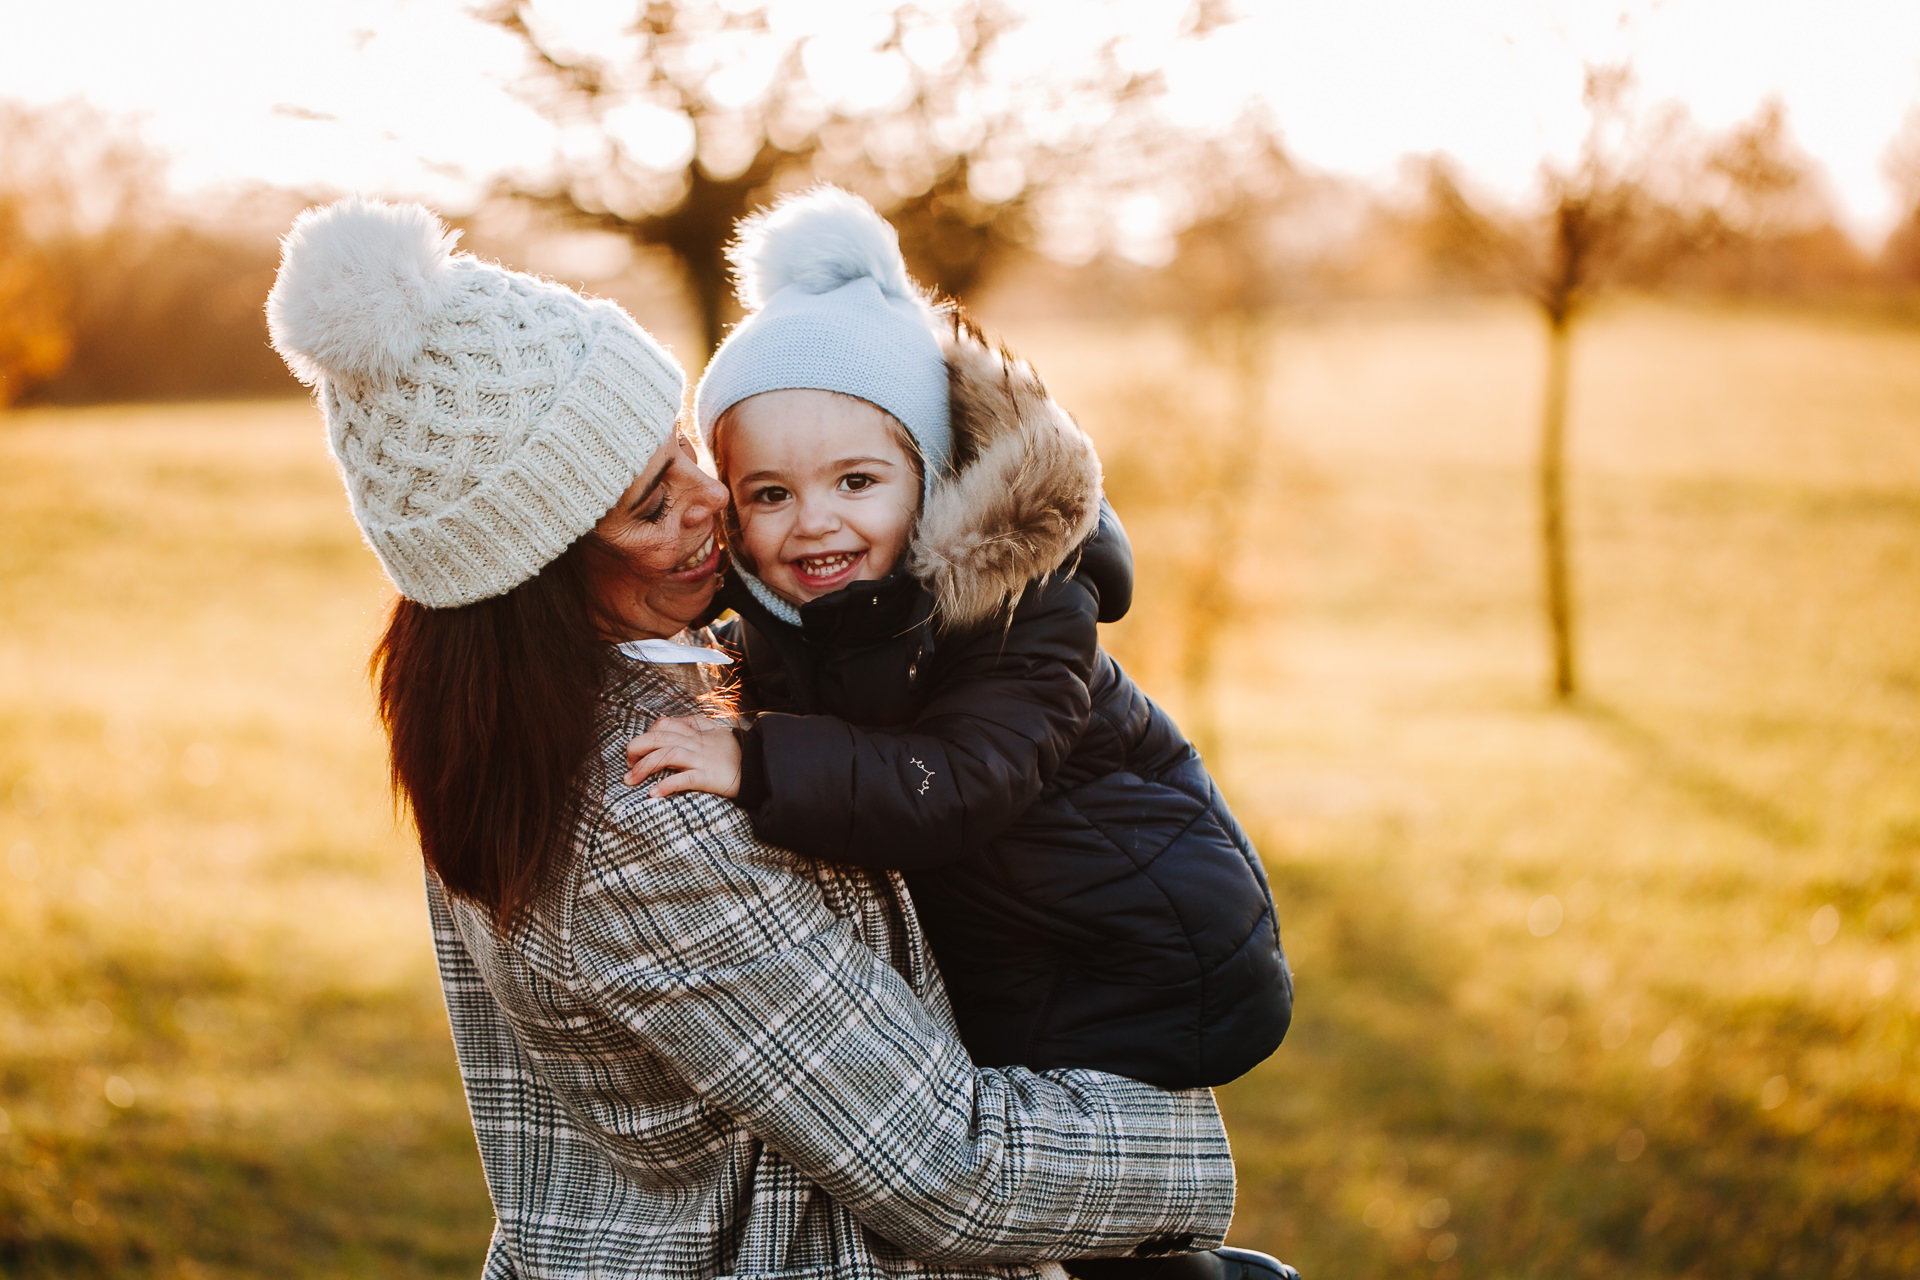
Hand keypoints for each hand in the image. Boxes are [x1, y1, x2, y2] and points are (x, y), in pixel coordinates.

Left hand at [624, 715, 741, 798]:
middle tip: (628, 765)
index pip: (663, 725)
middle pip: (658, 738)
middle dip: (636, 749)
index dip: (645, 735)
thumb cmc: (735, 753)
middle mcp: (696, 743)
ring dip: (644, 767)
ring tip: (630, 780)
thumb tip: (668, 721)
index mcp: (696, 731)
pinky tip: (653, 793)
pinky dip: (666, 786)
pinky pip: (684, 779)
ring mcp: (702, 759)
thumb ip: (694, 724)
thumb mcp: (715, 732)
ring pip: (666, 755)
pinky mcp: (709, 777)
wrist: (759, 769)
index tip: (637, 752)